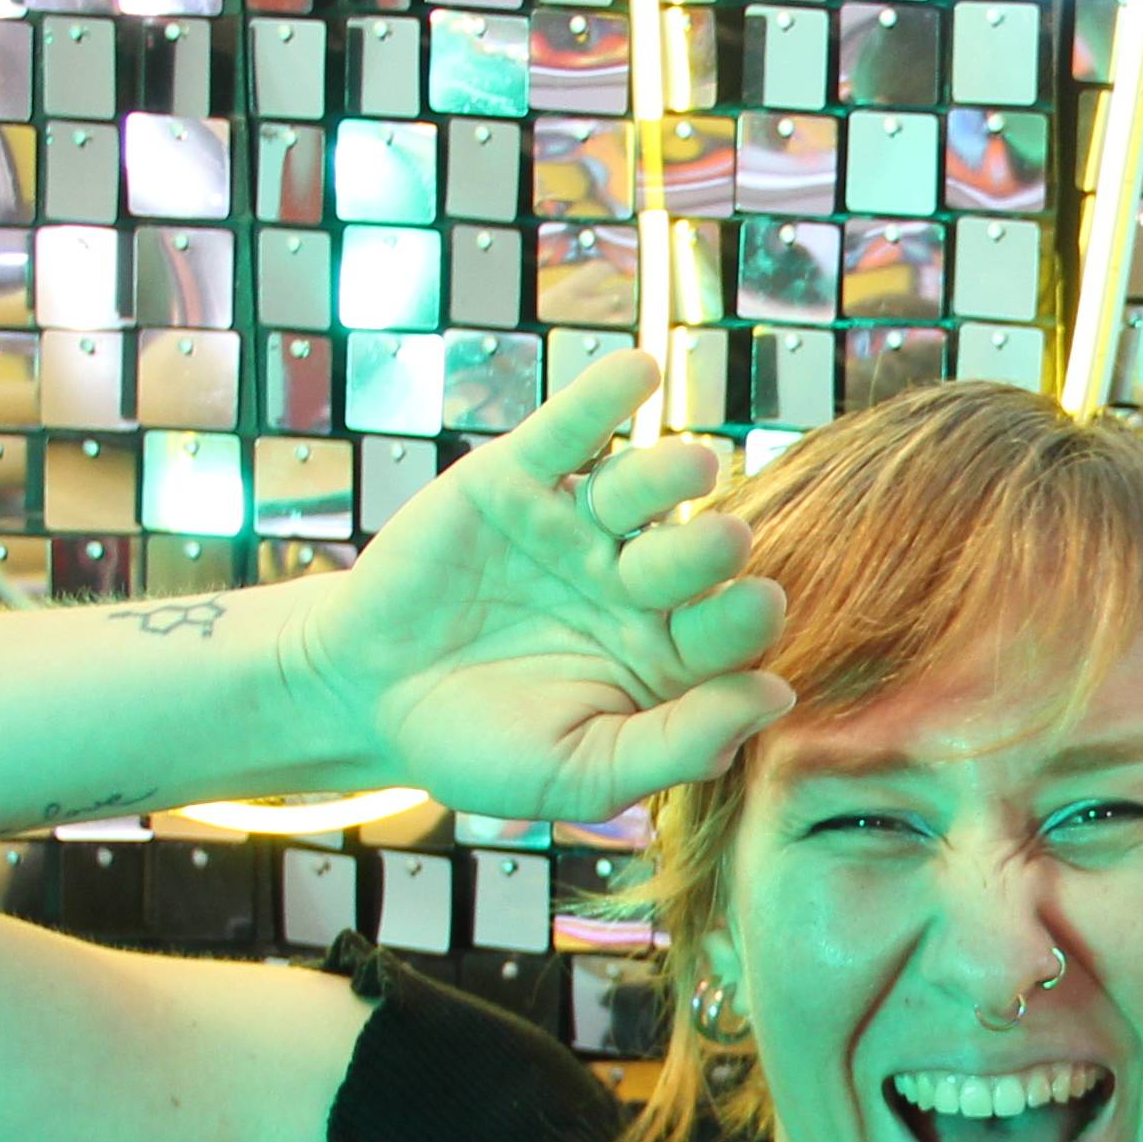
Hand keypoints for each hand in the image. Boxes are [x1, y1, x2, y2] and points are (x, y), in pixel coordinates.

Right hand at [291, 353, 797, 822]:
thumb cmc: (479, 745)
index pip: (723, 636)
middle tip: (727, 540)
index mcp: (667, 656)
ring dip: (668, 474)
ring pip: (637, 490)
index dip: (743, 623)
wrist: (364, 695)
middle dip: (705, 551)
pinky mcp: (517, 479)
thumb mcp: (580, 770)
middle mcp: (636, 584)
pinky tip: (639, 371)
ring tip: (696, 465)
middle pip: (686, 559)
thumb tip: (778, 699)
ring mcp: (579, 527)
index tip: (763, 609)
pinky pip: (568, 432)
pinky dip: (599, 400)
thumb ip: (677, 743)